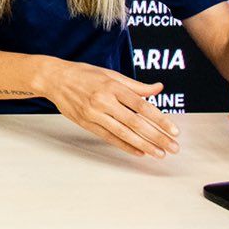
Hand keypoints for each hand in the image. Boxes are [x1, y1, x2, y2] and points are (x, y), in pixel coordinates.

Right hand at [40, 60, 180, 157]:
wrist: (54, 79)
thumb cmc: (83, 74)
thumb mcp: (110, 74)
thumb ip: (135, 85)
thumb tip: (158, 88)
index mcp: (112, 86)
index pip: (142, 106)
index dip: (160, 119)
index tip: (174, 130)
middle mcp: (104, 101)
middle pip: (135, 122)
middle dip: (157, 137)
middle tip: (173, 147)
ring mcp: (94, 114)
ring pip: (123, 133)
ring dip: (144, 145)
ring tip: (160, 153)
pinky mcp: (86, 124)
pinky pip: (109, 137)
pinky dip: (125, 146)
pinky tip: (139, 152)